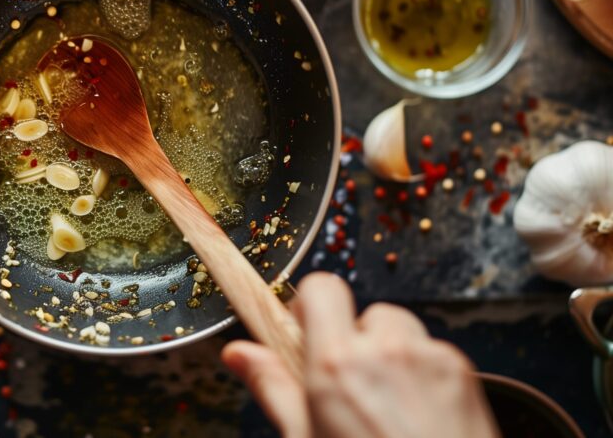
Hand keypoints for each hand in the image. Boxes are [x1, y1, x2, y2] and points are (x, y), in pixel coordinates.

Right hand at [222, 272, 498, 437]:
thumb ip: (274, 388)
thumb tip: (239, 353)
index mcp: (337, 365)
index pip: (320, 287)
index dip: (309, 308)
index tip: (306, 335)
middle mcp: (387, 350)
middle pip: (362, 312)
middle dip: (353, 341)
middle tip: (350, 388)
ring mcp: (431, 357)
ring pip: (401, 332)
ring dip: (390, 355)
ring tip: (386, 407)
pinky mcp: (465, 372)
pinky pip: (432, 352)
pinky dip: (421, 374)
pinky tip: (417, 417)